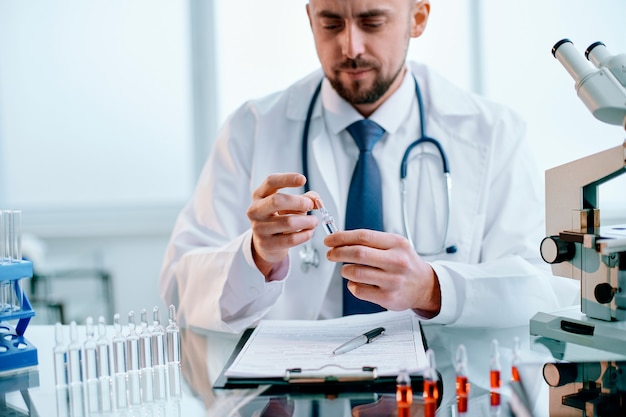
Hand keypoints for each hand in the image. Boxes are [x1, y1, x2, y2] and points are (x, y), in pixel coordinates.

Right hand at [247, 173, 318, 275]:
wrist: (267, 242)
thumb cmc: (280, 217)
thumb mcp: (290, 204)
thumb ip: (306, 198)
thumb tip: (316, 200)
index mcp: (259, 195)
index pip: (270, 181)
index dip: (287, 179)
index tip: (303, 179)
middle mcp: (255, 210)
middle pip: (277, 201)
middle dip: (299, 202)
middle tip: (311, 205)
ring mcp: (259, 228)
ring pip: (288, 222)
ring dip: (307, 221)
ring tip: (313, 221)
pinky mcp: (266, 244)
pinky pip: (291, 239)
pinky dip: (305, 235)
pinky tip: (309, 232)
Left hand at [324, 230, 440, 315]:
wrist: (424, 285)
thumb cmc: (405, 263)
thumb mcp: (395, 245)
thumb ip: (372, 241)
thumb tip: (341, 239)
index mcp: (397, 244)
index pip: (363, 236)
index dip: (342, 237)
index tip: (330, 239)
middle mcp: (396, 261)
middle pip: (357, 253)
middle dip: (338, 252)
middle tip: (331, 254)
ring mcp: (392, 280)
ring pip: (355, 272)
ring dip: (344, 270)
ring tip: (346, 269)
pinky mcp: (387, 297)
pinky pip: (359, 290)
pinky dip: (352, 285)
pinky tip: (356, 282)